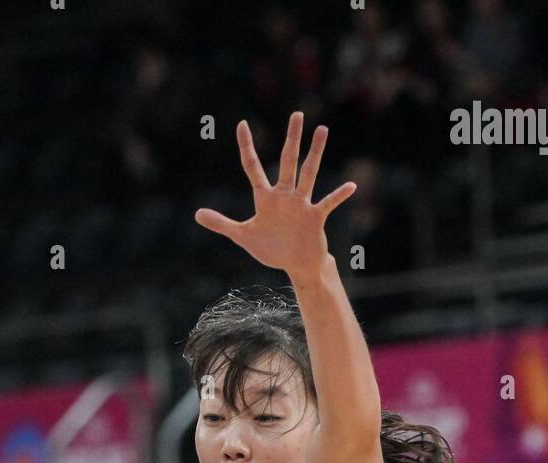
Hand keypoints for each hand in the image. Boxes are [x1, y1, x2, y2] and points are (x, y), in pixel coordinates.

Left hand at [194, 111, 355, 280]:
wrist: (296, 264)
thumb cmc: (272, 249)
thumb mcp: (243, 236)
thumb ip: (222, 223)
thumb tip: (197, 214)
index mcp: (265, 198)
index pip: (252, 167)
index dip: (246, 146)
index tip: (242, 124)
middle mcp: (284, 195)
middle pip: (287, 161)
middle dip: (292, 138)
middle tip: (297, 114)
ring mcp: (301, 204)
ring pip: (308, 173)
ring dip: (315, 153)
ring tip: (322, 130)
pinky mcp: (314, 217)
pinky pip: (327, 203)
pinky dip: (338, 195)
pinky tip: (350, 187)